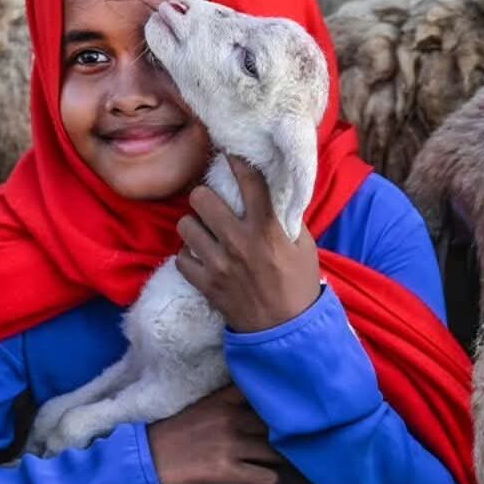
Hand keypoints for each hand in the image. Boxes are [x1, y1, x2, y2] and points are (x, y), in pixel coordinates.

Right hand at [147, 385, 309, 483]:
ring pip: (280, 454)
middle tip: (330, 446)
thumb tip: (266, 406)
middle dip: (308, 437)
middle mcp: (231, 417)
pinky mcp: (225, 471)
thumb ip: (232, 402)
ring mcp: (229, 444)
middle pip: (283, 424)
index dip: (297, 402)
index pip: (270, 392)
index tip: (319, 409)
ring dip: (301, 466)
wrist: (144, 461)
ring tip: (319, 473)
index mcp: (226, 399)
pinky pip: (266, 479)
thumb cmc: (175, 436)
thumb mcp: (203, 408)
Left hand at [175, 157, 321, 333]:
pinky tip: (200, 256)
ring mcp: (219, 263)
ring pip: (185, 225)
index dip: (235, 161)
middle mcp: (239, 241)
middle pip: (201, 197)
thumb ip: (284, 216)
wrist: (287, 328)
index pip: (248, 180)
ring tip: (203, 231)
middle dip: (204, 196)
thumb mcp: (303, 244)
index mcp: (267, 227)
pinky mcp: (206, 284)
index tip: (229, 154)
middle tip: (211, 203)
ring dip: (193, 225)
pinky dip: (189, 255)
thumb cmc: (298, 282)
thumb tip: (271, 188)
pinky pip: (181, 258)